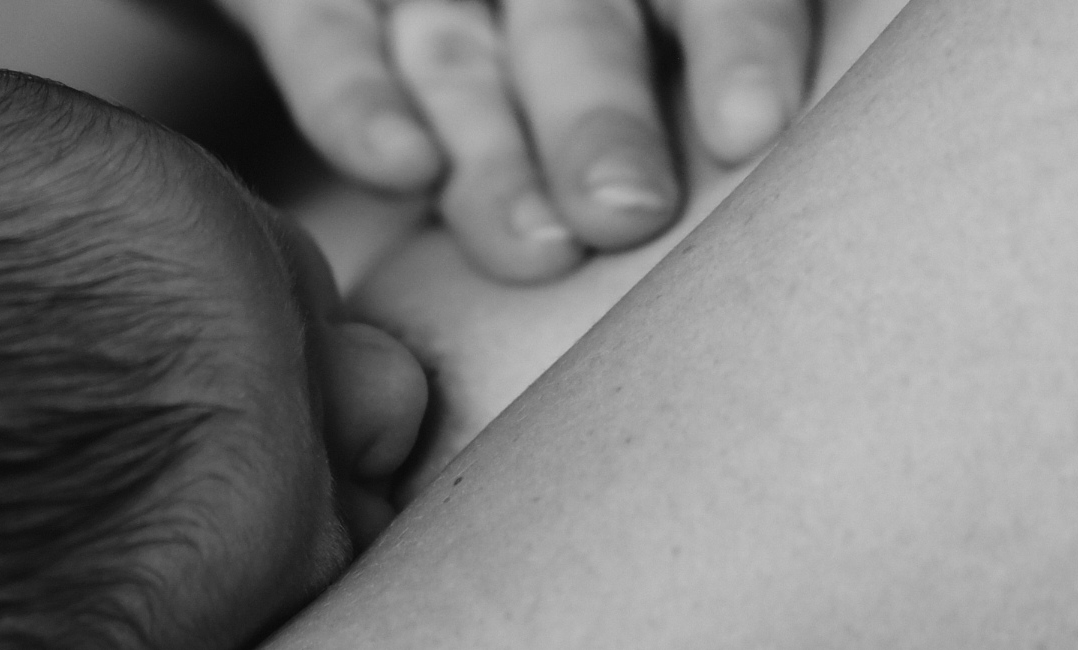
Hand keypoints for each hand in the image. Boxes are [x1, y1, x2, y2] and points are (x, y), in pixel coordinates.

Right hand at [223, 0, 814, 281]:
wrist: (345, 14)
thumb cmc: (520, 72)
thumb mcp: (584, 80)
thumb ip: (660, 115)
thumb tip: (747, 236)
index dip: (735, 40)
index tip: (750, 131)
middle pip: (577, 25)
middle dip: (600, 119)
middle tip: (628, 213)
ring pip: (461, 55)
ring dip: (496, 153)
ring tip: (537, 250)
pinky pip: (327, 38)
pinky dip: (359, 103)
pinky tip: (400, 166)